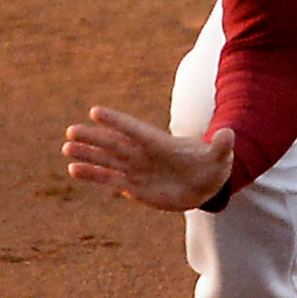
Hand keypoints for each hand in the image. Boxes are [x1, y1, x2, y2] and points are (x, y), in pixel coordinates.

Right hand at [62, 107, 234, 211]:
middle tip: (71, 131)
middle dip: (94, 138)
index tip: (95, 112)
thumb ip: (221, 146)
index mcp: (160, 143)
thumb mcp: (220, 157)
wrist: (206, 184)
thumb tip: (229, 134)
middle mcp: (143, 154)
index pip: (135, 130)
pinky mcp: (133, 185)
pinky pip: (109, 179)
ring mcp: (136, 169)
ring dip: (88, 156)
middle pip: (114, 143)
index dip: (116, 121)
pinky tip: (74, 170)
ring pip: (107, 160)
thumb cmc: (212, 166)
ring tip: (66, 150)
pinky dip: (93, 175)